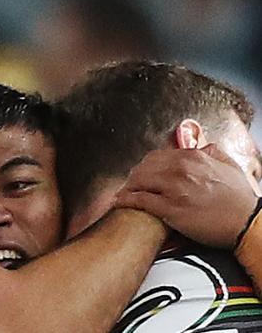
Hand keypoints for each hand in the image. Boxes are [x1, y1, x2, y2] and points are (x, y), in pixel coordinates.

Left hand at [114, 144, 257, 248]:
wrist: (248, 225)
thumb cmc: (240, 200)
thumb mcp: (229, 165)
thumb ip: (211, 151)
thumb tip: (199, 144)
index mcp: (193, 157)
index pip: (157, 156)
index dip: (146, 165)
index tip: (142, 172)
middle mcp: (181, 169)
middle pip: (144, 167)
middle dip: (135, 176)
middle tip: (129, 183)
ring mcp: (174, 189)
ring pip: (139, 181)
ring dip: (128, 187)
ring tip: (122, 192)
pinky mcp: (171, 209)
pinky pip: (140, 200)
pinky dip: (126, 200)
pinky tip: (120, 202)